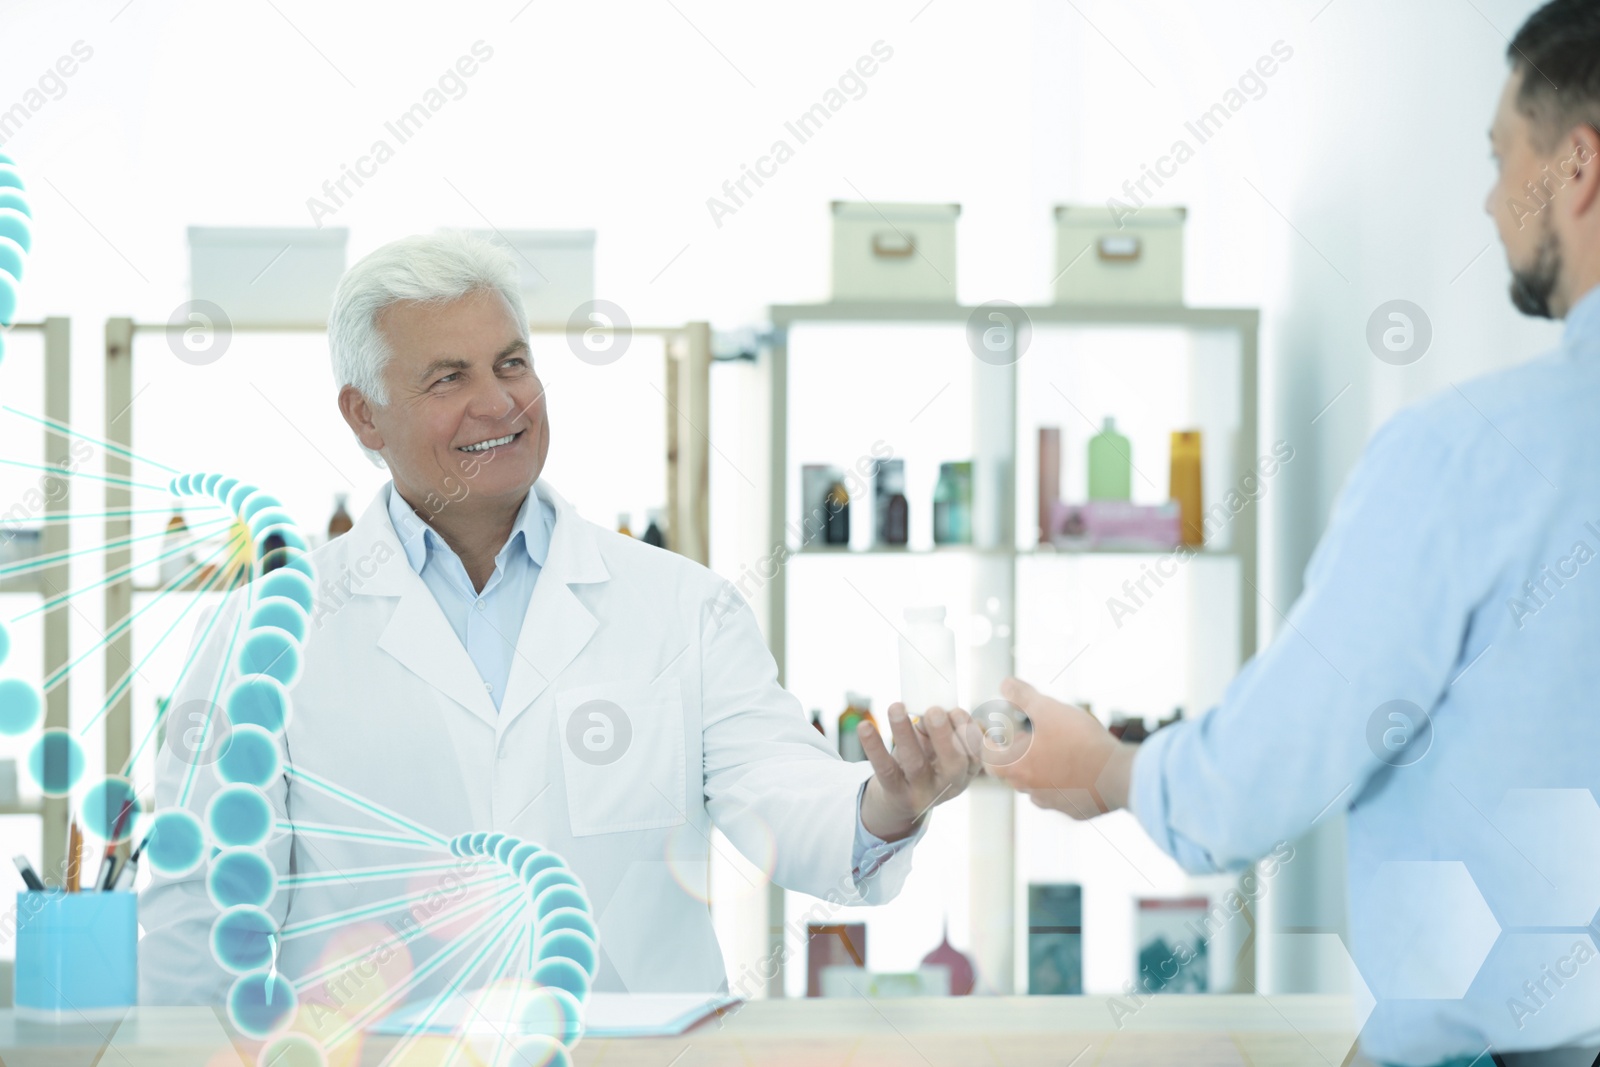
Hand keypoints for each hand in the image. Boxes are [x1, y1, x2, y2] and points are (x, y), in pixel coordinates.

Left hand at [859, 703, 982, 840]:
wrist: (901, 800)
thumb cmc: (926, 762)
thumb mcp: (939, 747)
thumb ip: (938, 728)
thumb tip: (926, 711)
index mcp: (967, 770)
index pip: (975, 753)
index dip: (968, 732)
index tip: (955, 710)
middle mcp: (948, 785)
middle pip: (953, 763)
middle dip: (945, 735)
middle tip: (935, 711)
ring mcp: (922, 792)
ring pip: (916, 764)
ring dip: (905, 733)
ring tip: (896, 708)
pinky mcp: (895, 793)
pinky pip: (885, 769)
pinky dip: (874, 747)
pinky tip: (864, 727)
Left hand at [987, 677, 1136, 819]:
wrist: (1118, 775)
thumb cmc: (1080, 741)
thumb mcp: (1048, 709)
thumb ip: (1023, 697)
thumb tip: (1005, 685)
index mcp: (1015, 766)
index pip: (988, 757)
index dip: (990, 742)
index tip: (997, 732)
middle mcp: (1029, 789)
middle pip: (1011, 771)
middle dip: (1016, 753)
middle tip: (1027, 736)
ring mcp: (1052, 803)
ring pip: (1035, 786)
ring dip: (1039, 769)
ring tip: (1054, 749)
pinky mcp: (1073, 810)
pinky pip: (1060, 796)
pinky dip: (1063, 783)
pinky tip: (1077, 768)